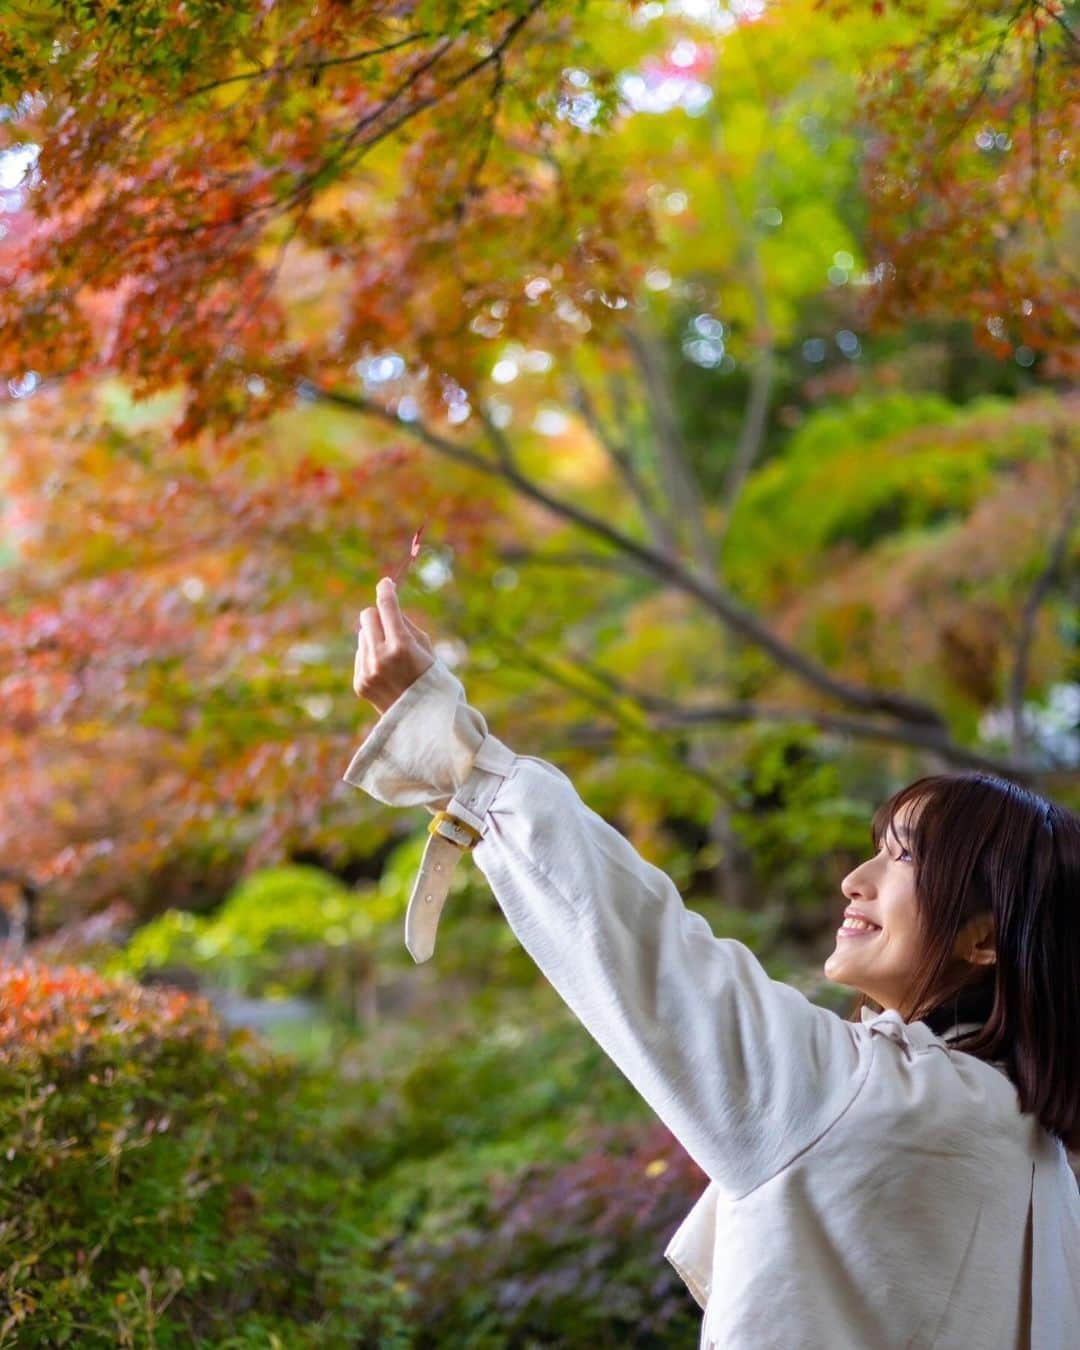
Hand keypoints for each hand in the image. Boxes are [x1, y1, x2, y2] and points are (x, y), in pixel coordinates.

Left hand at [353, 577, 435, 714]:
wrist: (424, 721)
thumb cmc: (432, 679)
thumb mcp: (427, 648)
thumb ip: (406, 625)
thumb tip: (386, 607)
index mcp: (402, 645)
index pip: (387, 606)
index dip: (386, 590)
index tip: (386, 583)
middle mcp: (380, 657)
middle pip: (367, 616)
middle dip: (378, 616)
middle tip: (391, 625)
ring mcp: (367, 671)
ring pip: (363, 637)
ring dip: (375, 639)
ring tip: (393, 659)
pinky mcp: (360, 683)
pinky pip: (360, 656)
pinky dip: (371, 658)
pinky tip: (386, 674)